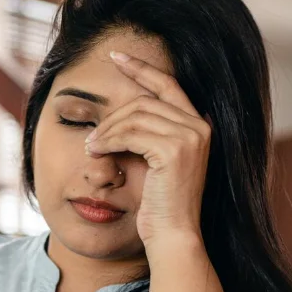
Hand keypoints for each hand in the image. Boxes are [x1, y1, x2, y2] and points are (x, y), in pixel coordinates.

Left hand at [84, 51, 210, 250]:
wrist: (172, 234)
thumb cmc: (158, 205)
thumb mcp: (150, 163)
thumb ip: (142, 137)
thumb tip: (112, 120)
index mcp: (198, 125)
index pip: (167, 84)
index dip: (141, 68)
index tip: (115, 57)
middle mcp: (200, 126)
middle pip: (143, 101)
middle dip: (111, 118)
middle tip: (91, 139)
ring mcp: (191, 136)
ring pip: (134, 115)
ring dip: (106, 131)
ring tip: (91, 148)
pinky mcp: (175, 150)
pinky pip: (130, 133)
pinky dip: (108, 140)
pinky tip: (96, 152)